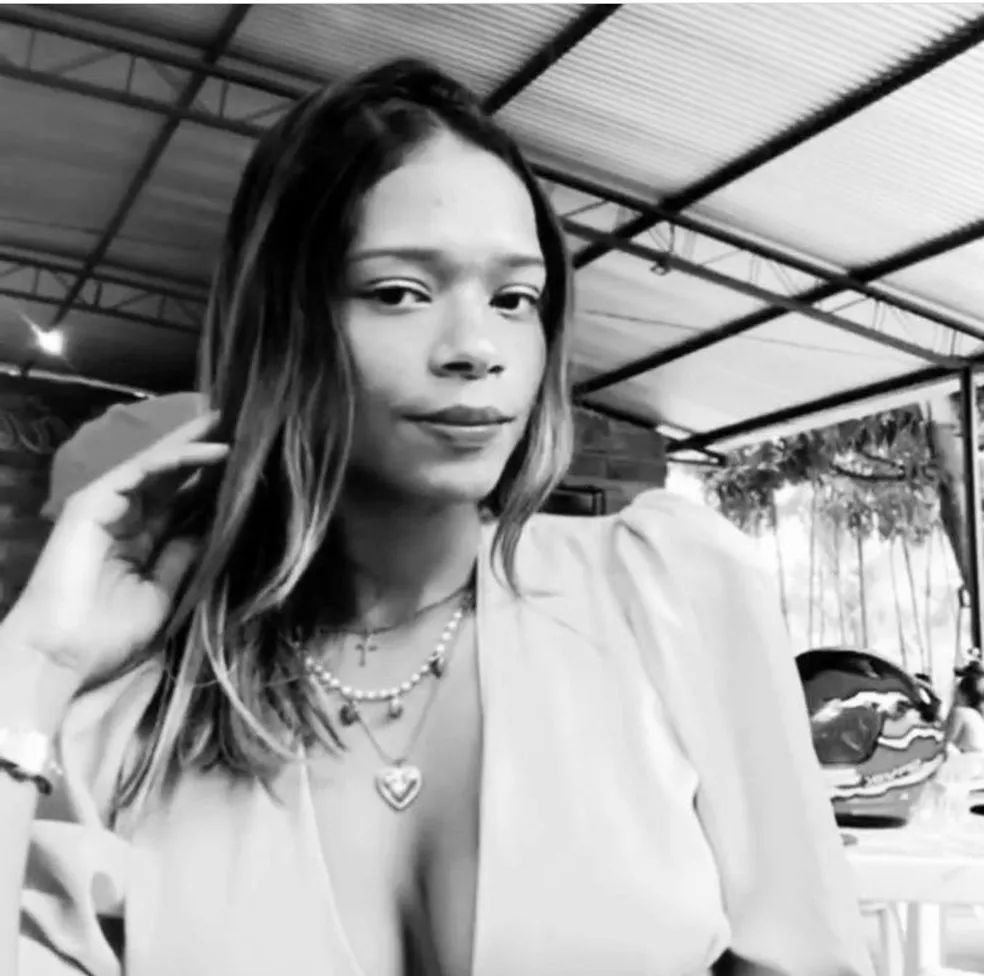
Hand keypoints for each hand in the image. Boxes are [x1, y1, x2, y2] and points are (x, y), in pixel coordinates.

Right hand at [3, 411, 228, 686]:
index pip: (183, 499)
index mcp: (142, 538)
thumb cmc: (109, 636)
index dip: (214, 480)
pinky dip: (181, 457)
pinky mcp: (94, 499)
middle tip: (248, 425)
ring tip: (240, 426)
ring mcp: (108, 504)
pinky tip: (216, 451)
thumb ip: (183, 556)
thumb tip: (213, 527)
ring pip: (161, 463)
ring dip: (200, 444)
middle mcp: (126, 515)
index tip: (253, 463)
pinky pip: (144, 469)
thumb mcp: (163, 592)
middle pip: (173, 474)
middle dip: (208, 449)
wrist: (62, 657)